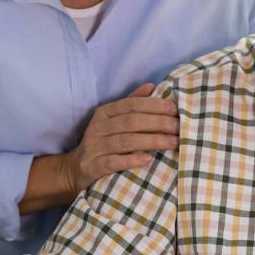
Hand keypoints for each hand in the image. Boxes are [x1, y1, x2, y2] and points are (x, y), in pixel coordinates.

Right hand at [64, 83, 178, 195]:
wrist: (76, 168)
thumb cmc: (103, 141)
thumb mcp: (113, 120)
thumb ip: (131, 103)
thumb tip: (151, 86)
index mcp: (105, 112)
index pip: (131, 105)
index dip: (154, 105)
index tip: (174, 109)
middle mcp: (98, 127)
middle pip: (131, 122)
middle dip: (158, 123)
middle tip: (178, 127)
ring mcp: (94, 147)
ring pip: (125, 141)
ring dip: (151, 141)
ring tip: (172, 143)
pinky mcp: (92, 166)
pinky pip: (113, 162)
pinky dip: (131, 160)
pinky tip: (148, 160)